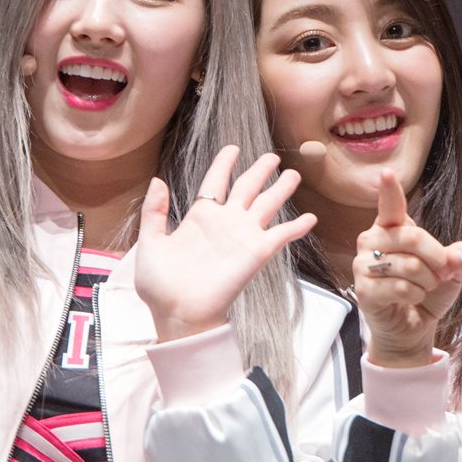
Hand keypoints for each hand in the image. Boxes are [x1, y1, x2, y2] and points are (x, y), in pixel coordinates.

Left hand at [136, 146, 317, 342]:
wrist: (179, 313)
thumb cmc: (160, 285)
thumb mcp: (150, 243)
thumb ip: (154, 211)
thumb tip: (158, 180)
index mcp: (200, 217)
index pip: (215, 182)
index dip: (224, 164)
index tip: (233, 148)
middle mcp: (225, 222)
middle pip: (247, 187)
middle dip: (260, 171)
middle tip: (273, 157)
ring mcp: (243, 236)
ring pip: (267, 204)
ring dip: (281, 190)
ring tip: (294, 175)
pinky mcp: (256, 253)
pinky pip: (281, 235)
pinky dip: (296, 226)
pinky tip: (311, 217)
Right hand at [352, 171, 461, 368]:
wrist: (414, 329)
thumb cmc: (427, 292)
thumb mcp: (452, 270)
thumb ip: (459, 255)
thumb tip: (459, 256)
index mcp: (391, 229)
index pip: (390, 206)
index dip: (389, 190)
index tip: (386, 174)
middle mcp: (372, 242)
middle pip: (413, 236)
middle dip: (437, 258)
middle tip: (443, 272)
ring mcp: (364, 265)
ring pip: (409, 265)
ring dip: (427, 281)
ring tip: (424, 288)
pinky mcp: (364, 290)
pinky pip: (400, 287)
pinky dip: (416, 296)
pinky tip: (411, 299)